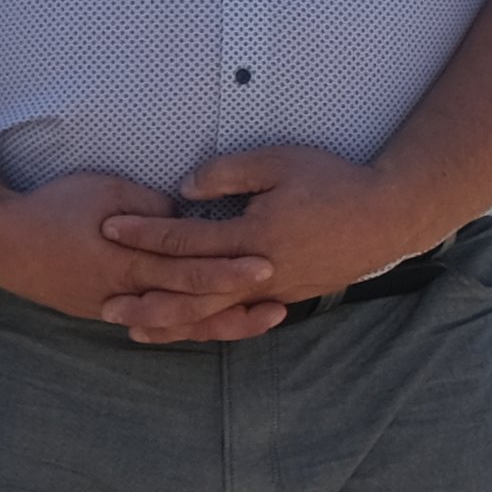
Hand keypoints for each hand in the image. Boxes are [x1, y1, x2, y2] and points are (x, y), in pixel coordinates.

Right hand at [0, 167, 279, 340]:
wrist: (0, 243)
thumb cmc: (52, 208)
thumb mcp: (106, 192)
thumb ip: (150, 206)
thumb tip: (186, 214)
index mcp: (129, 261)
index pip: (190, 269)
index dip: (230, 269)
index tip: (267, 264)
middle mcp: (127, 292)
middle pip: (192, 305)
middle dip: (238, 306)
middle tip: (282, 303)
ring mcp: (116, 308)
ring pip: (179, 324)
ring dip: (221, 324)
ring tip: (261, 320)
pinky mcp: (107, 313)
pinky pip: (157, 326)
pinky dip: (189, 329)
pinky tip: (216, 327)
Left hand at [100, 146, 452, 343]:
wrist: (389, 218)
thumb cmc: (336, 183)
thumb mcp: (281, 162)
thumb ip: (230, 174)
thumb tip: (185, 188)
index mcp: (251, 236)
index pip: (184, 238)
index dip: (143, 232)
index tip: (108, 226)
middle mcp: (258, 272)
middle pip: (189, 294)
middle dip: (144, 299)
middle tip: (102, 305)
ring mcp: (274, 290)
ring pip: (212, 316)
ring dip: (170, 323)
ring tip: (135, 328)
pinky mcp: (288, 297)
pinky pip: (237, 317)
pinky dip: (207, 325)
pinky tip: (188, 326)